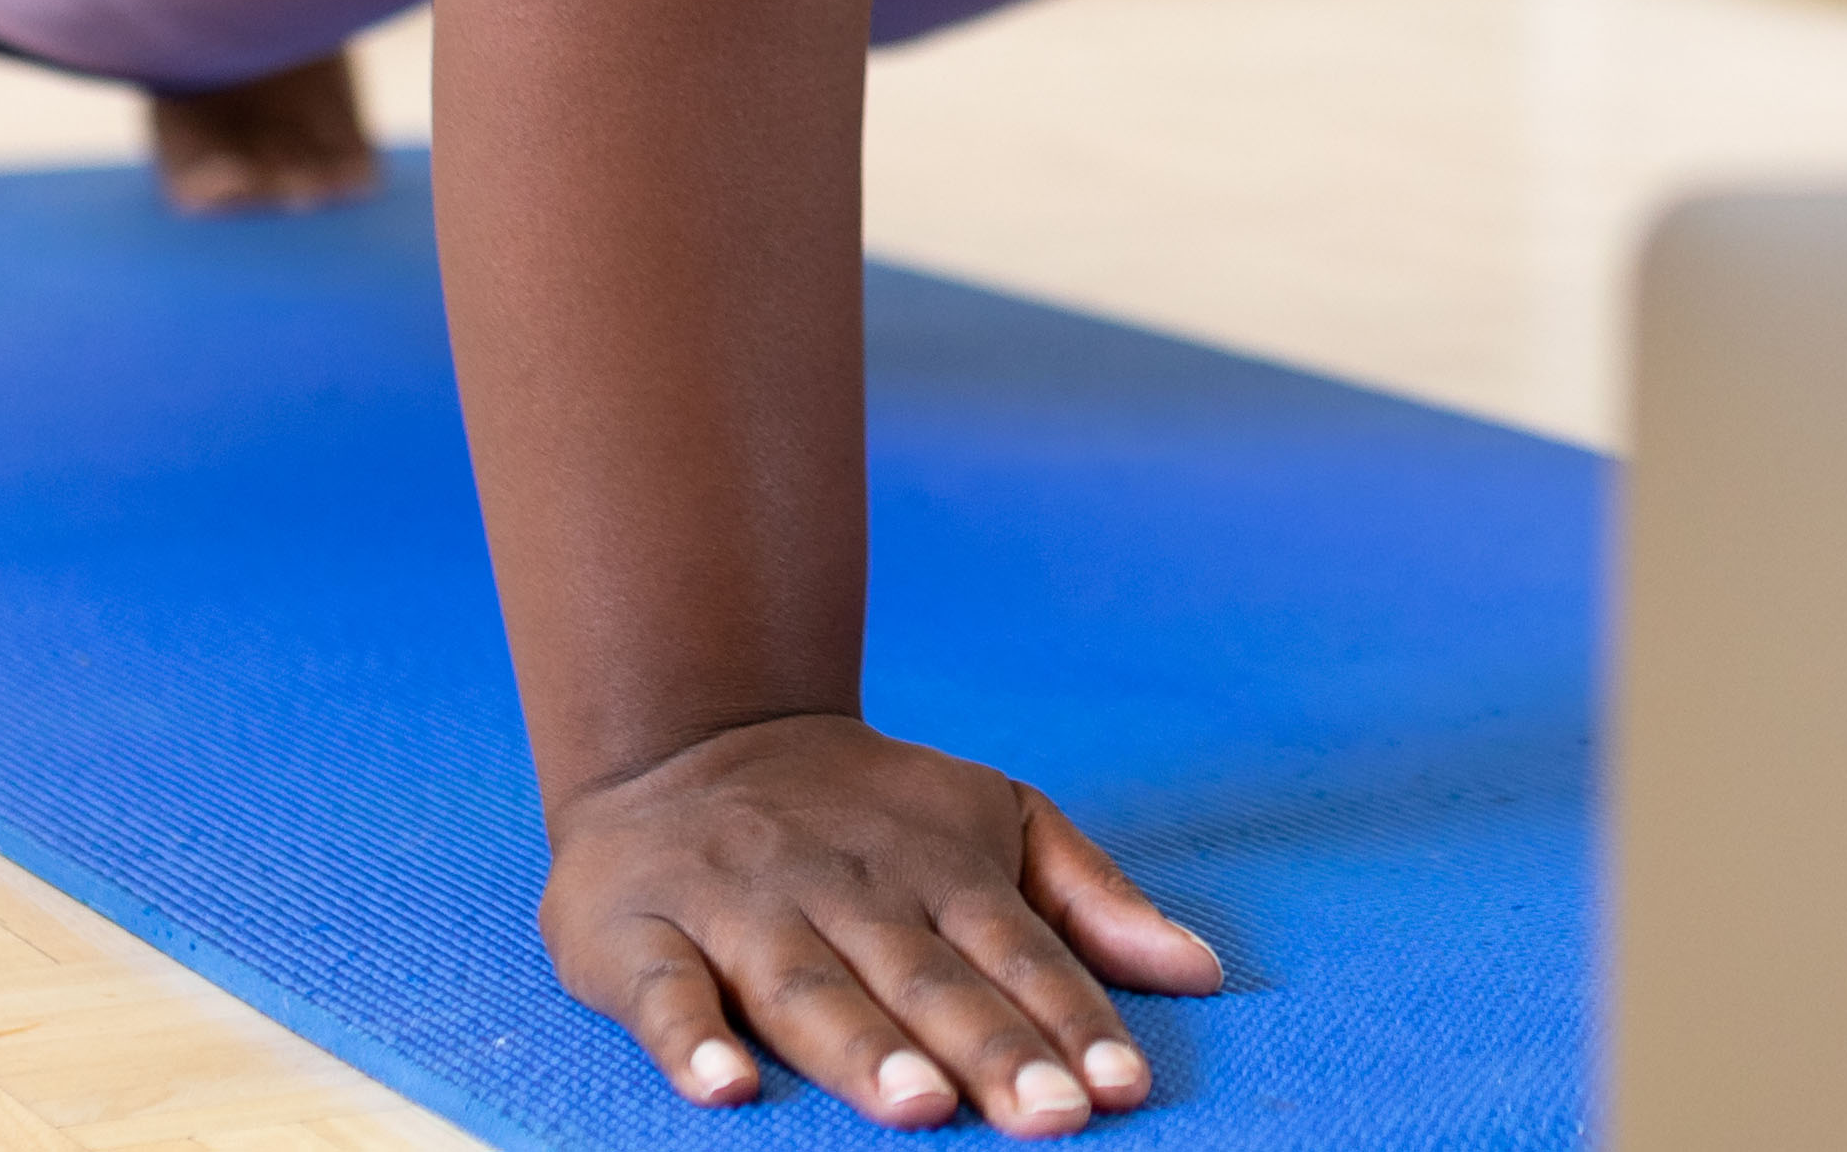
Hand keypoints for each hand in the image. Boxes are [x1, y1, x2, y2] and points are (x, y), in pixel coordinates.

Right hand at [542, 713, 1219, 1127]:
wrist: (688, 733)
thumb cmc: (865, 811)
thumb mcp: (991, 821)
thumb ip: (1090, 900)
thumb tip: (1204, 971)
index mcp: (940, 867)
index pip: (1018, 952)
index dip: (1071, 1019)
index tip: (1122, 1089)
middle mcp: (849, 887)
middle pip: (927, 979)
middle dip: (990, 1049)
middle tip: (1050, 1116)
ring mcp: (743, 908)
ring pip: (811, 987)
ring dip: (865, 1049)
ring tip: (921, 1107)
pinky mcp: (643, 932)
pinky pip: (665, 991)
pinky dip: (690, 1040)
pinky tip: (726, 1088)